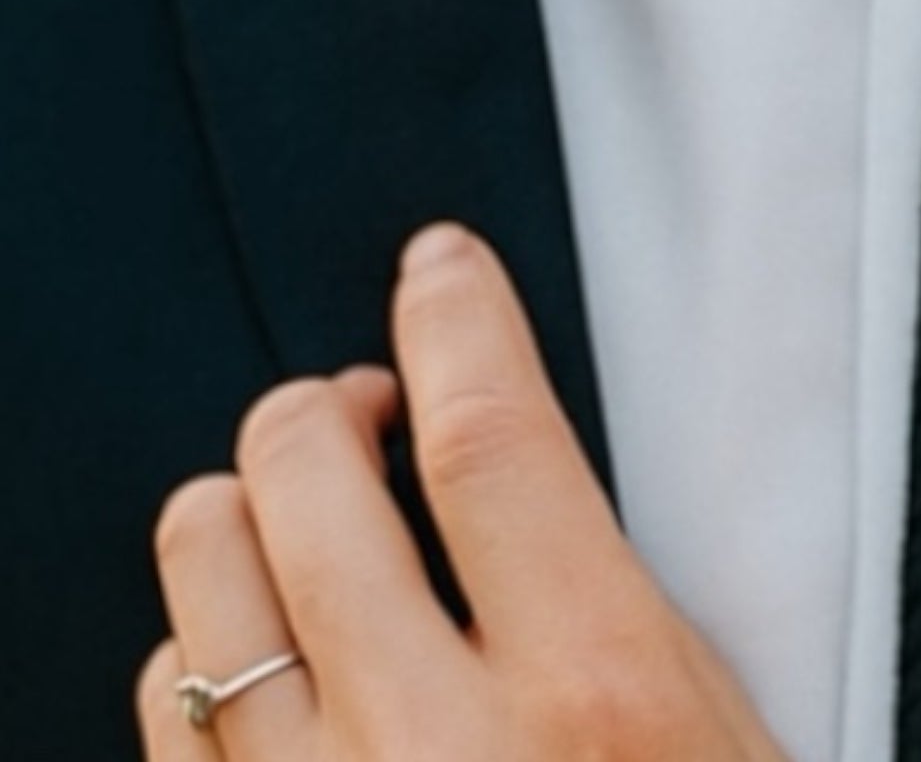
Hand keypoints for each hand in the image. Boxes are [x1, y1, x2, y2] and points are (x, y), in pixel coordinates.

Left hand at [137, 224, 786, 761]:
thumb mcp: (702, 736)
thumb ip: (598, 608)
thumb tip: (501, 475)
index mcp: (593, 698)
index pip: (492, 434)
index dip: (457, 316)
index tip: (440, 265)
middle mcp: (439, 751)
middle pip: (312, 479)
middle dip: (327, 402)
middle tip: (366, 403)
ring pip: (203, 582)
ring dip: (246, 507)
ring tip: (303, 507)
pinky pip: (162, 714)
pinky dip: (200, 644)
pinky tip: (263, 648)